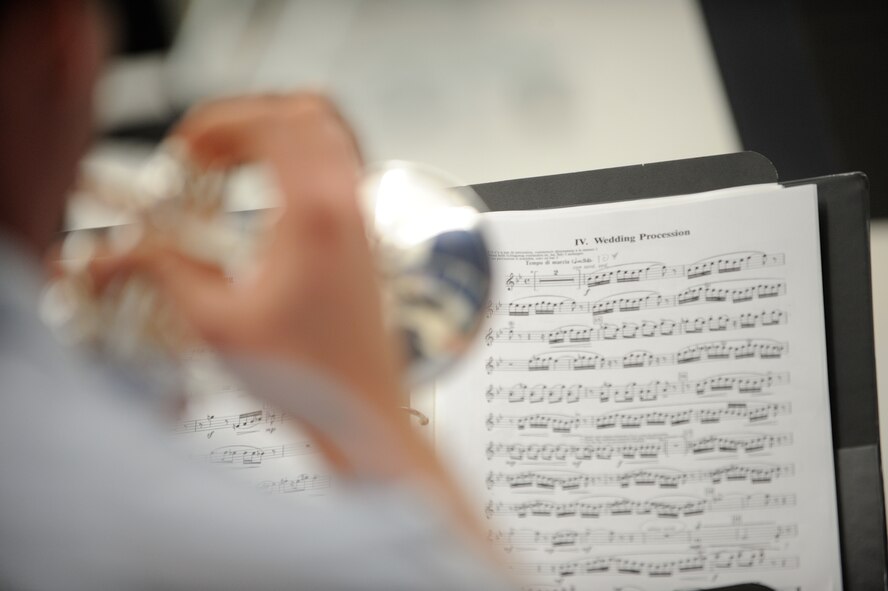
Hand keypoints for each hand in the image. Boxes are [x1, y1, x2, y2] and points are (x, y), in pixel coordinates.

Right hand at [92, 94, 403, 412]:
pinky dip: (304, 157)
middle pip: (302, 113)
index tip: (185, 152)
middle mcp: (348, 205)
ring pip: (330, 132)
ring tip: (234, 164)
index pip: (271, 125)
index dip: (218, 124)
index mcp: (314, 215)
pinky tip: (270, 194)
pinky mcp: (367, 236)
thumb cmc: (308, 378)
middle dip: (245, 119)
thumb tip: (122, 248)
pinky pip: (343, 166)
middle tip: (204, 153)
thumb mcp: (218, 325)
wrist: (363, 412)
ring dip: (278, 131)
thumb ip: (164, 272)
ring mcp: (364, 218)